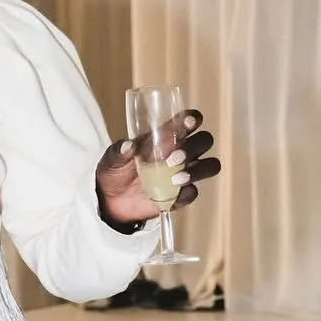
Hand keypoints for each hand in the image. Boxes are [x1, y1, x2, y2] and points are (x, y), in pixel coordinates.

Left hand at [96, 111, 220, 229]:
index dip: (193, 119)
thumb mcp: (112, 159)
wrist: (111, 201)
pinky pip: (193, 192)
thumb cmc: (115, 171)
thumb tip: (128, 146)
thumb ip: (120, 151)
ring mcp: (184, 173)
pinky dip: (186, 192)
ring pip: (209, 166)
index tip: (189, 123)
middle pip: (204, 141)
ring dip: (197, 170)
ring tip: (176, 178)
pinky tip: (173, 193)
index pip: (188, 122)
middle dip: (193, 147)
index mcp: (166, 136)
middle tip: (173, 158)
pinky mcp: (181, 195)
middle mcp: (182, 152)